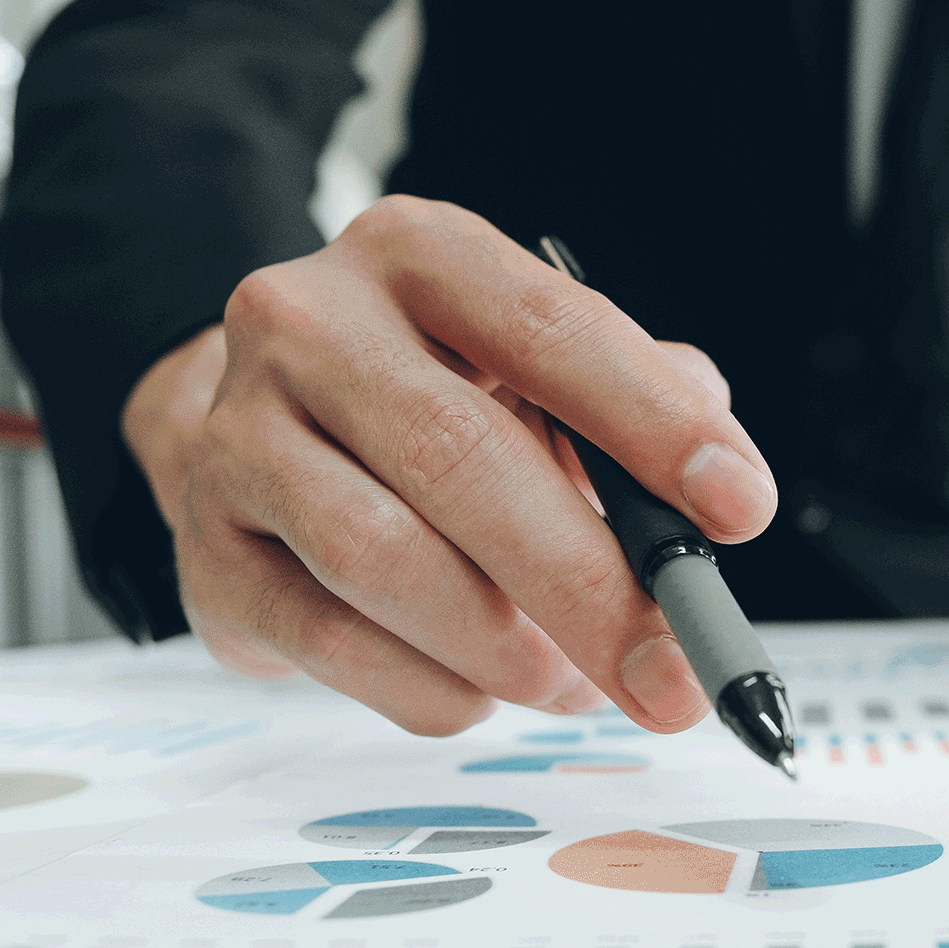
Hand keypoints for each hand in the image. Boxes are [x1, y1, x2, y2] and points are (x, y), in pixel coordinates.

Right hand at [122, 196, 776, 734]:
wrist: (264, 430)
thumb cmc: (435, 399)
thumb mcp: (538, 371)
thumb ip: (635, 411)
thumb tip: (715, 496)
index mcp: (420, 256)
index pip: (551, 327)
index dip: (654, 424)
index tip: (738, 510)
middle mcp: (311, 324)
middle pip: (461, 457)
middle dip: (591, 584)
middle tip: (675, 670)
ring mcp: (241, 434)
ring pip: (384, 556)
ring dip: (506, 645)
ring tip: (575, 681)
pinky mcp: (210, 551)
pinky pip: (332, 641)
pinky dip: (432, 686)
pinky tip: (483, 692)